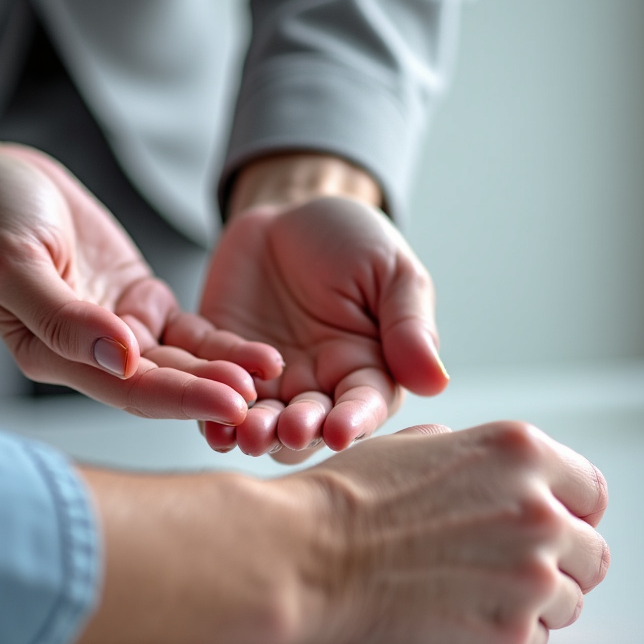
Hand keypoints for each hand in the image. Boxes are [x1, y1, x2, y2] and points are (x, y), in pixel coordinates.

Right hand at [0, 104, 281, 422]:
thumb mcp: (14, 260)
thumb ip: (62, 315)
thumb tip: (117, 359)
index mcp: (51, 355)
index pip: (125, 388)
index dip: (178, 398)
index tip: (229, 403)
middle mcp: (88, 354)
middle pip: (159, 382)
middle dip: (210, 391)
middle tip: (265, 402)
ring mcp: (117, 331)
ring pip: (179, 361)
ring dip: (222, 369)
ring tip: (272, 373)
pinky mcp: (139, 303)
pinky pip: (186, 332)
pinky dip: (219, 343)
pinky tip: (257, 353)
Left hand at [200, 197, 447, 459]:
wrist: (291, 211)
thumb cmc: (353, 239)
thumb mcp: (391, 271)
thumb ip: (409, 325)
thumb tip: (436, 382)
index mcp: (367, 369)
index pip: (364, 405)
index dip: (352, 421)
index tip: (339, 431)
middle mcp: (318, 386)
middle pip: (309, 425)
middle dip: (298, 431)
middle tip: (287, 431)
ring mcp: (269, 380)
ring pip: (261, 421)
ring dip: (253, 430)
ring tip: (243, 433)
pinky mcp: (223, 363)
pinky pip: (216, 391)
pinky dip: (211, 408)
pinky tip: (208, 414)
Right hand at [284, 422, 610, 643]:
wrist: (302, 559)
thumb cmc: (341, 503)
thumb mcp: (415, 446)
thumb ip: (471, 457)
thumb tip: (485, 474)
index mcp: (519, 453)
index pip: (589, 491)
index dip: (568, 513)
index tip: (551, 526)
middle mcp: (537, 509)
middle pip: (588, 551)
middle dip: (556, 562)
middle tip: (506, 570)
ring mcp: (531, 574)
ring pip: (568, 600)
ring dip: (531, 602)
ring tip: (471, 595)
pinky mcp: (510, 635)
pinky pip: (536, 640)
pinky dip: (505, 635)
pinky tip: (457, 617)